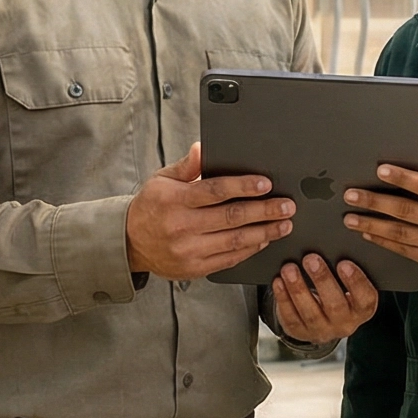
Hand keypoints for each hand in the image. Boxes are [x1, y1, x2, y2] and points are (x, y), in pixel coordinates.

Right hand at [127, 143, 295, 280]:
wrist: (130, 243)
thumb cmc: (151, 206)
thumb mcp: (162, 179)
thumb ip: (186, 166)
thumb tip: (202, 148)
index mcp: (174, 200)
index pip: (215, 191)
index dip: (243, 187)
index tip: (266, 184)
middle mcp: (181, 226)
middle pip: (231, 217)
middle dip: (264, 211)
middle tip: (287, 206)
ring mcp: (188, 250)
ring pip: (235, 241)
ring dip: (264, 232)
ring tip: (284, 224)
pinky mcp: (195, 268)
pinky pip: (229, 259)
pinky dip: (250, 250)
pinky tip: (264, 240)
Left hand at [271, 254, 380, 344]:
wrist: (322, 319)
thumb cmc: (338, 292)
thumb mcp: (348, 285)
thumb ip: (346, 271)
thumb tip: (334, 245)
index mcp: (362, 309)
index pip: (364, 298)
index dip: (356, 282)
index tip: (344, 263)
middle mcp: (344, 324)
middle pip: (335, 305)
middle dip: (322, 280)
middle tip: (311, 259)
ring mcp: (321, 330)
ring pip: (310, 312)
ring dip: (298, 289)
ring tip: (289, 269)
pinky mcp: (299, 331)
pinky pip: (290, 317)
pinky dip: (283, 298)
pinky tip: (279, 282)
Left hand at [343, 165, 417, 274]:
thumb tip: (411, 163)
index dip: (402, 177)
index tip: (379, 171)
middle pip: (406, 211)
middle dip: (374, 202)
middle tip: (351, 196)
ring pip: (400, 233)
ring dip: (371, 225)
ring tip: (350, 218)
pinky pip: (404, 250)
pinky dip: (383, 242)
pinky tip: (368, 234)